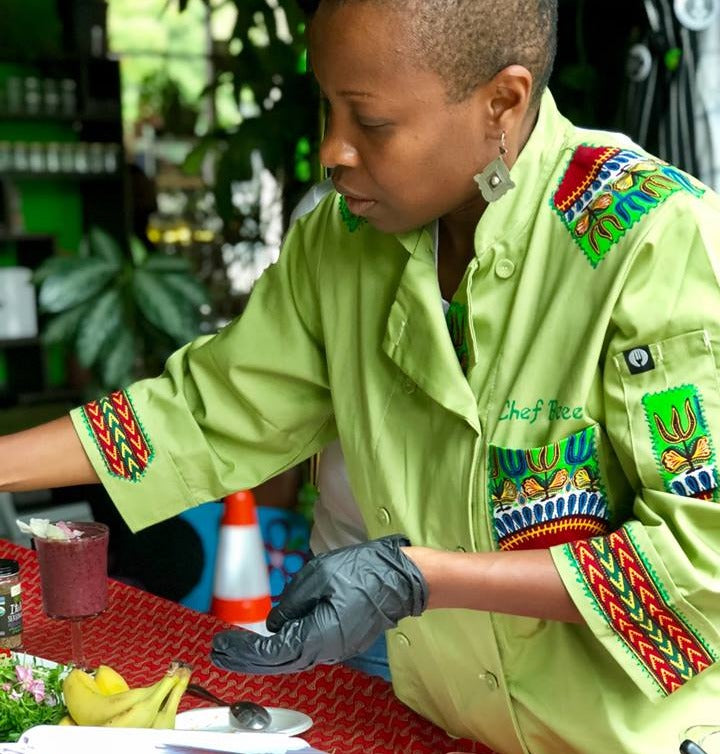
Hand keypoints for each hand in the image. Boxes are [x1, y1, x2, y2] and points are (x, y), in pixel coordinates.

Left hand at [211, 535, 427, 673]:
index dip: (244, 651)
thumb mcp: (319, 575)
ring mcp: (335, 649)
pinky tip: (270, 639)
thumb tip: (274, 622)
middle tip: (220, 651)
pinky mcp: (340, 641)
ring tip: (237, 647)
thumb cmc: (362, 571)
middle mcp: (325, 650)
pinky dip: (282, 648)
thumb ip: (291, 601)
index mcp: (318, 635)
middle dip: (247, 658)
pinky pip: (304, 649)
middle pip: (279, 662)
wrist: (401, 578)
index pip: (272, 652)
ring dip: (263, 655)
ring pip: (292, 658)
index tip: (221, 645)